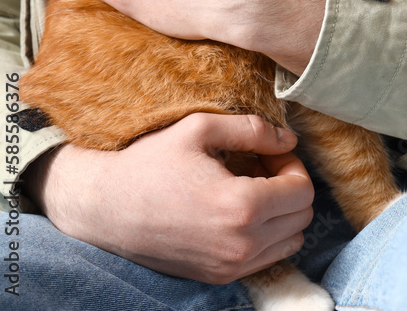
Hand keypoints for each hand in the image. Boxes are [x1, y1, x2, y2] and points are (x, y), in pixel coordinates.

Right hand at [24, 113, 314, 283]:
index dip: (293, 166)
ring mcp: (230, 266)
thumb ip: (253, 129)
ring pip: (291, 240)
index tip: (270, 155)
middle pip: (302, 216)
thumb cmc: (149, 163)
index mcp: (241, 206)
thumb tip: (289, 139)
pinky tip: (237, 213)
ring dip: (282, 214)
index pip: (303, 190)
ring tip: (251, 191)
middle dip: (290, 188)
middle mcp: (241, 243)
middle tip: (261, 169)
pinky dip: (266, 235)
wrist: (103, 208)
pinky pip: (267, 258)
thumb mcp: (199, 129)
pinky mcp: (219, 277)